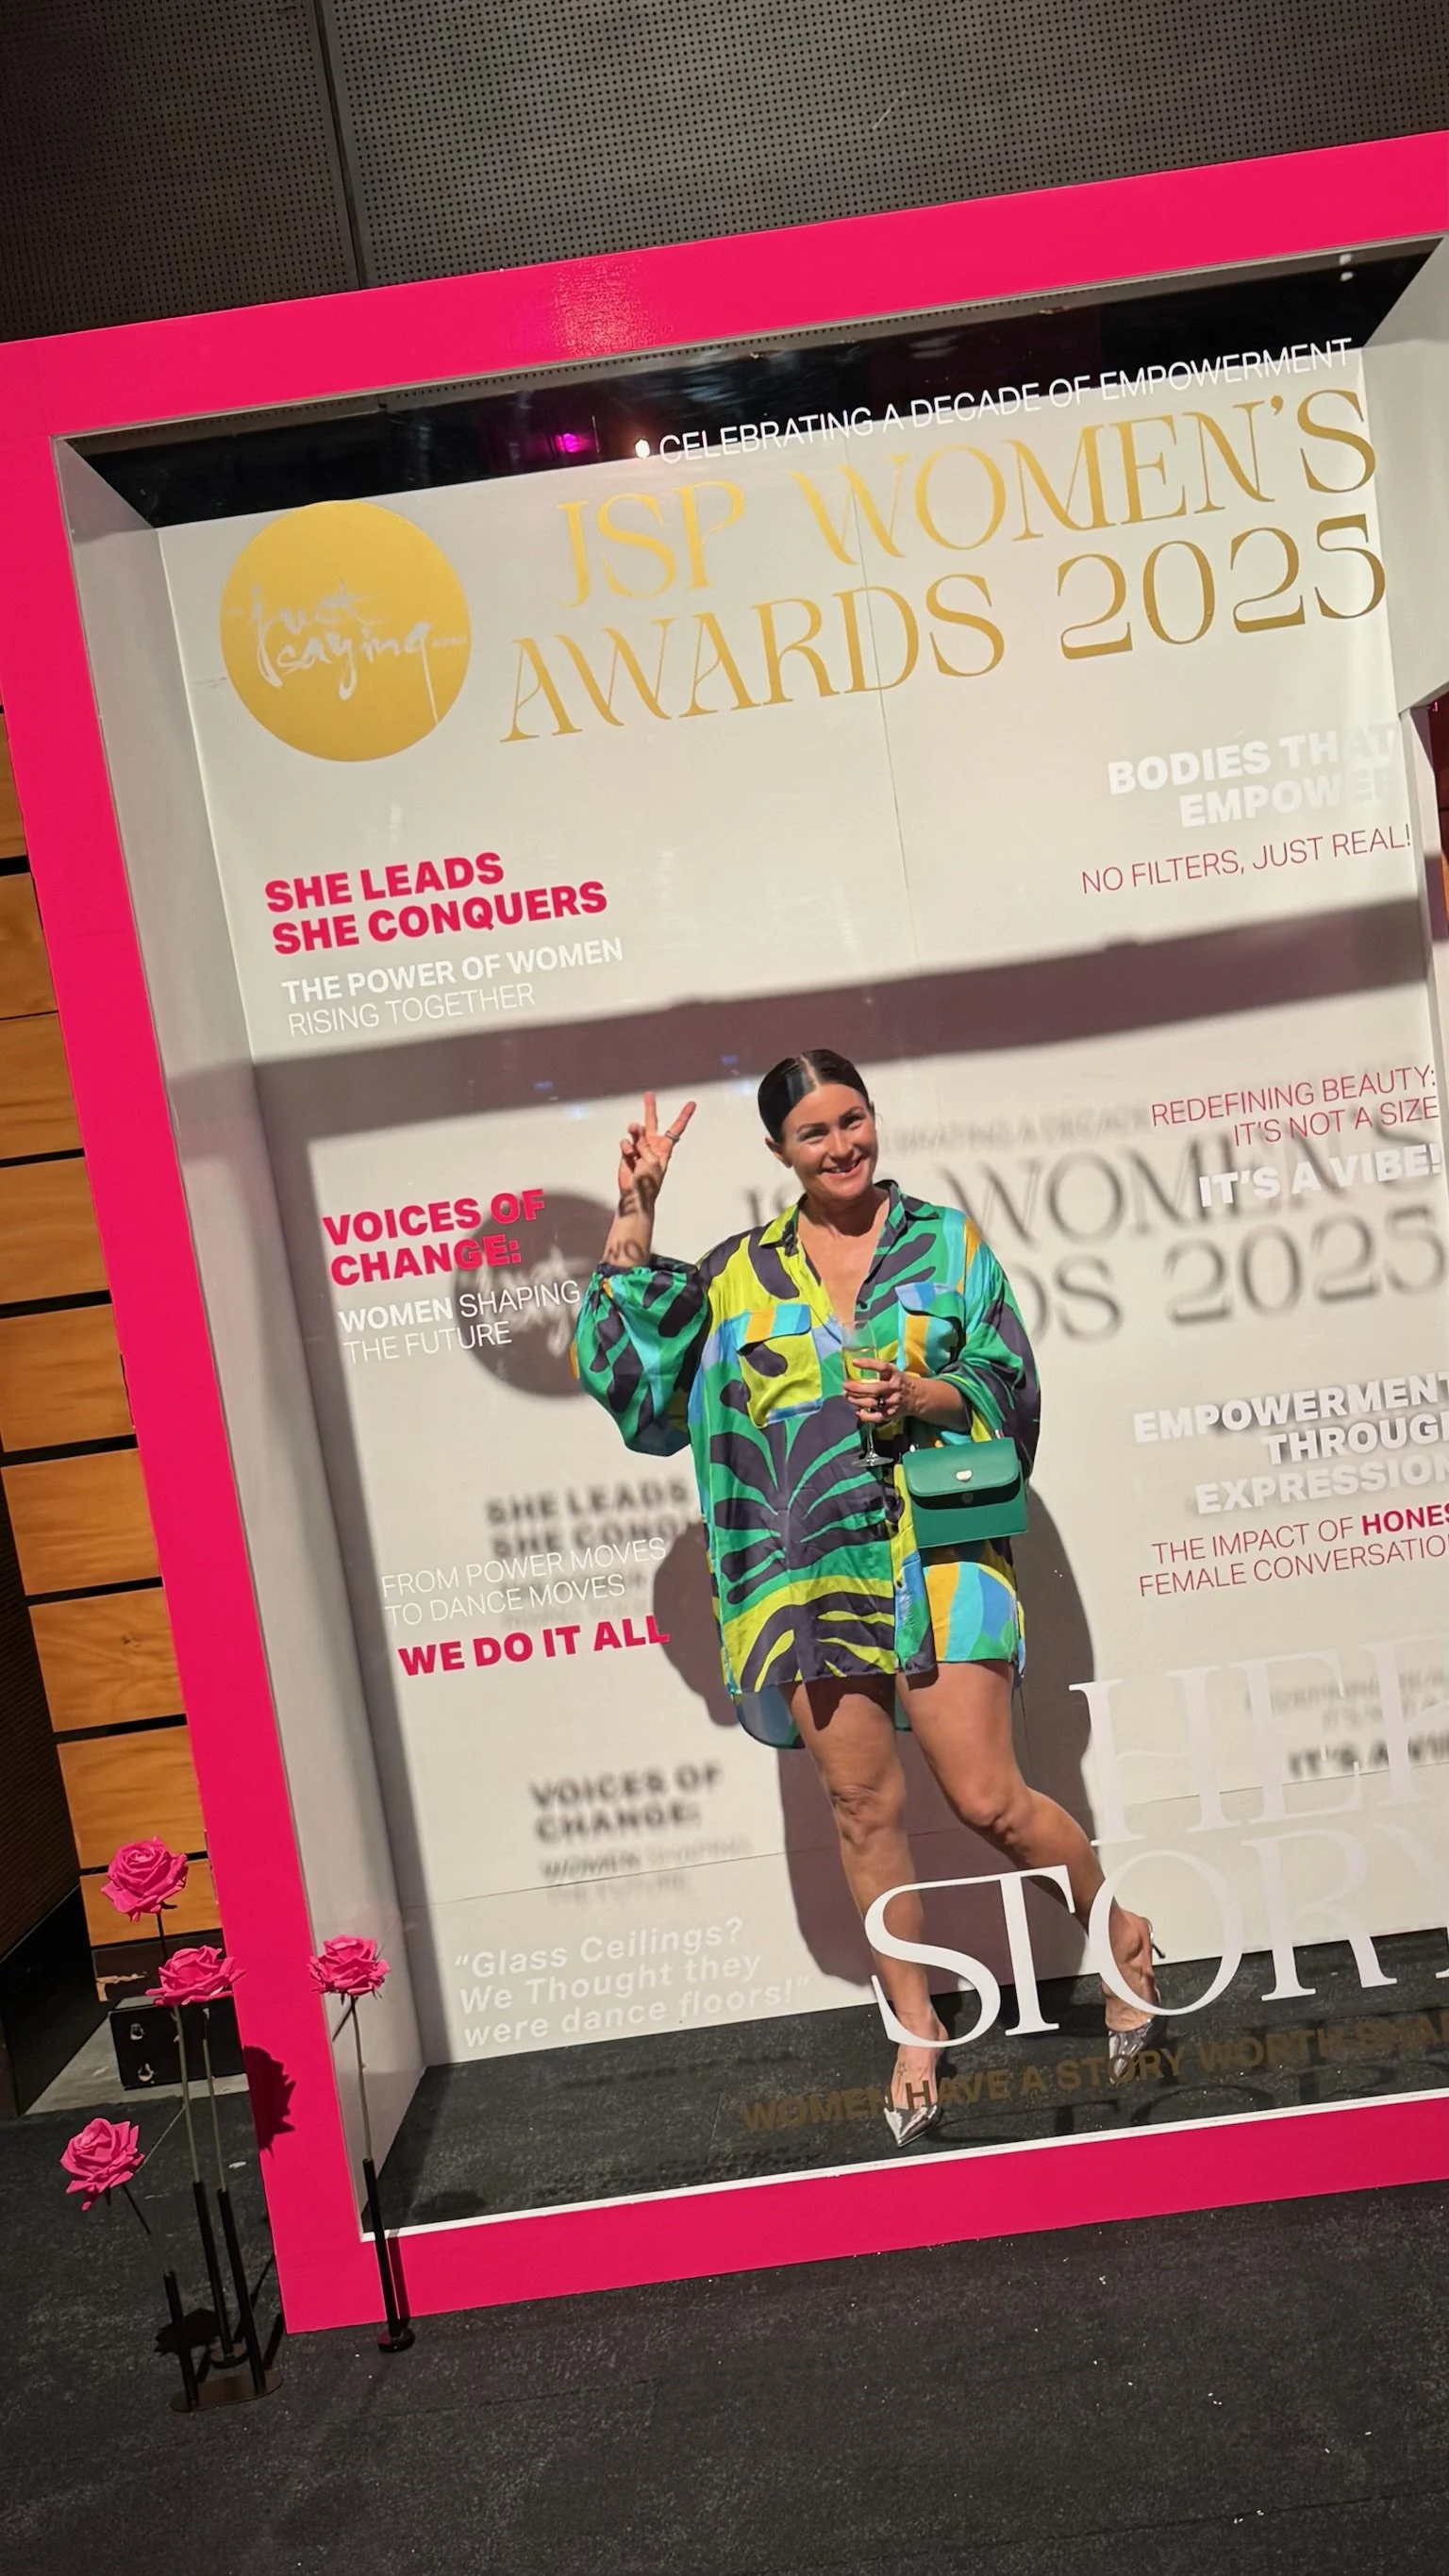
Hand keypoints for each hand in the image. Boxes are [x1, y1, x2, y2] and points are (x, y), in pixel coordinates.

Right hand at [617, 1091, 695, 1212]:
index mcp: (664, 1148)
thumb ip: (645, 1145)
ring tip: (634, 1131)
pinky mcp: (627, 1153)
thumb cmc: (649, 1182)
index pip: (676, 1129)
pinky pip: (625, 1143)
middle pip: (652, 1123)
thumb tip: (635, 1133)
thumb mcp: (653, 1162)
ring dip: (635, 1130)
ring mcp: (639, 1149)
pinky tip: (629, 1156)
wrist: (635, 1195)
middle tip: (649, 1094)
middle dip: (650, 1108)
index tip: (692, 1103)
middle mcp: (652, 1146)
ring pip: (636, 1131)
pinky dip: (626, 1148)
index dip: (684, 1116)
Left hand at [842, 1360, 916, 1426]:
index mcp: (895, 1374)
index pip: (882, 1367)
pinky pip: (877, 1417)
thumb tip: (856, 1367)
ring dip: (857, 1400)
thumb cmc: (899, 1382)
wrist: (917, 1397)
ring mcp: (893, 1402)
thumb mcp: (893, 1372)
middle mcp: (895, 1388)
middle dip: (857, 1388)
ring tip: (847, 1397)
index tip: (854, 1362)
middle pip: (875, 1388)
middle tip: (845, 1385)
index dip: (868, 1364)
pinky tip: (857, 1412)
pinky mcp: (891, 1414)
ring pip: (873, 1403)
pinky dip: (866, 1416)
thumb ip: (879, 1371)